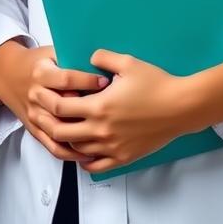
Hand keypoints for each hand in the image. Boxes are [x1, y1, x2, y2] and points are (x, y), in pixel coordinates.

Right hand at [0, 42, 106, 162]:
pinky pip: (52, 146)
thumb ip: (70, 58)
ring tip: (101, 138)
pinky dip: (70, 153)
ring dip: (79, 136)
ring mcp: (34, 114)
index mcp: (40, 73)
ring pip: (56, 130)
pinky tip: (86, 153)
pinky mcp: (34, 129)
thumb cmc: (36, 63)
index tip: (105, 81)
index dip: (86, 80)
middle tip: (107, 111)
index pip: (65, 79)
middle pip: (60, 106)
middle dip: (85, 109)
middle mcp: (35, 94)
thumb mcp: (50, 53)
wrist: (8, 75)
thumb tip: (99, 62)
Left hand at [27, 49, 193, 174]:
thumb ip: (102, 57)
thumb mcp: (127, 62)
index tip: (41, 94)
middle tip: (44, 114)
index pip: (60, 108)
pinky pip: (96, 166)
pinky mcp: (124, 157)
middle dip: (49, 123)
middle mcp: (102, 130)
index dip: (46, 101)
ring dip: (66, 140)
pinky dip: (84, 160)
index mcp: (99, 106)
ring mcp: (112, 147)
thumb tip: (89, 58)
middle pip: (62, 133)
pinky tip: (83, 149)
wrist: (181, 107)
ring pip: (77, 150)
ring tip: (62, 128)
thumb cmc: (155, 83)